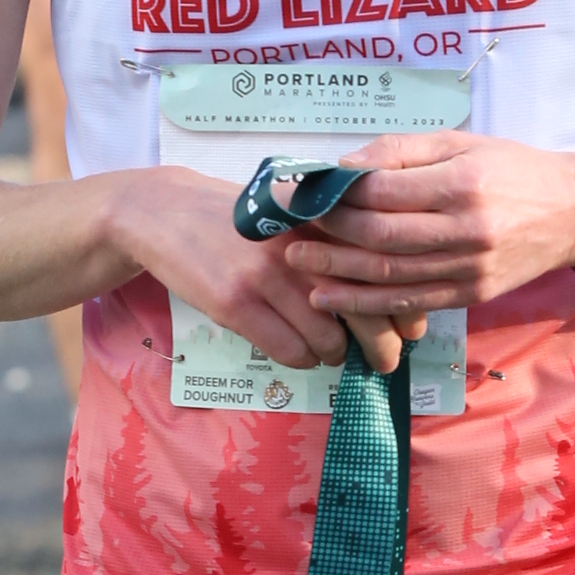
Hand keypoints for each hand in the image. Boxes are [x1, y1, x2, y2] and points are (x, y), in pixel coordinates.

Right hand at [114, 168, 432, 376]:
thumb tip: (387, 292)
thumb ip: (334, 245)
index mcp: (322, 222)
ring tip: (326, 349)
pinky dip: (301, 359)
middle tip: (386, 361)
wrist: (165, 212)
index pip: (383, 273)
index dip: (402, 308)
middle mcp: (302, 248)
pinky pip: (290, 352)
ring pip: (328, 341)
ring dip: (333, 354)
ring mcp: (268, 277)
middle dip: (382, 347)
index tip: (410, 328)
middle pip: (365, 313)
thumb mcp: (293, 219)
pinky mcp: (236, 304)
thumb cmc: (238, 221)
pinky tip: (294, 348)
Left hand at [275, 134, 574, 322]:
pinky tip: (331, 297)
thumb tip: (343, 166)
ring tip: (298, 264)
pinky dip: (366, 303)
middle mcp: (467, 229)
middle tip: (291, 228)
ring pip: (390, 275)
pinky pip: (411, 302)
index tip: (305, 191)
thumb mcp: (462, 142)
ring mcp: (470, 268)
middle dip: (329, 233)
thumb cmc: (513, 168)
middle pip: (381, 236)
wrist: (573, 212)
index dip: (337, 194)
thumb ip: (401, 151)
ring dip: (336, 273)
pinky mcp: (472, 295)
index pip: (383, 192)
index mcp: (463, 183)